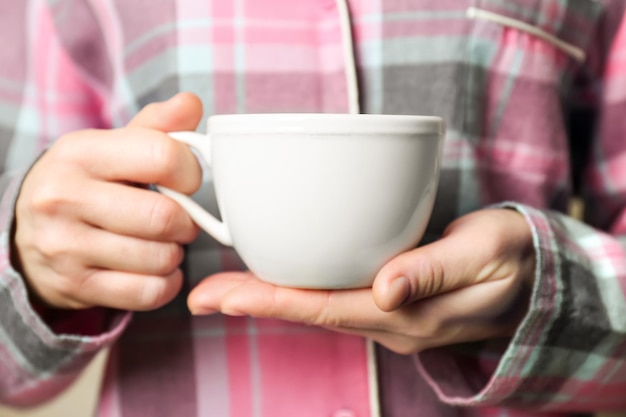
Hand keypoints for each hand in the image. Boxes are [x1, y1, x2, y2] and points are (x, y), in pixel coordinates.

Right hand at [13, 93, 202, 310]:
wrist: (28, 232)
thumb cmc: (86, 183)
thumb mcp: (110, 147)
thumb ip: (155, 127)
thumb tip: (192, 103)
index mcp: (79, 152)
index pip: (162, 156)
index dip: (190, 171)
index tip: (186, 181)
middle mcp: (64, 198)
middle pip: (164, 216)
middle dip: (187, 221)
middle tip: (181, 220)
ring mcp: (65, 246)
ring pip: (159, 257)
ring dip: (175, 253)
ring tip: (163, 243)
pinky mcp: (75, 285)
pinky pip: (147, 293)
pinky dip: (166, 283)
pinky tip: (156, 269)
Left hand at [187, 209, 534, 353]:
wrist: (530, 274)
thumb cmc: (510, 260)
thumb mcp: (485, 256)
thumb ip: (437, 270)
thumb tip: (387, 289)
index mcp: (409, 314)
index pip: (328, 308)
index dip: (273, 301)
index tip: (224, 296)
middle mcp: (388, 319)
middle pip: (308, 310)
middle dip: (252, 303)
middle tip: (199, 294)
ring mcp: (385, 311)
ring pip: (315, 304)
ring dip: (267, 295)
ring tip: (218, 287)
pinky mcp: (385, 294)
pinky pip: (332, 293)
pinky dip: (296, 285)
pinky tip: (274, 272)